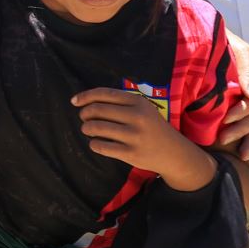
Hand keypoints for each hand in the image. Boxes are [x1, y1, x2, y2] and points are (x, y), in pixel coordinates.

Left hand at [73, 87, 215, 189]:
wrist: (173, 153)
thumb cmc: (151, 128)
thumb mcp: (142, 109)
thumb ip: (119, 103)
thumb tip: (84, 101)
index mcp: (138, 102)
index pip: (105, 94)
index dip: (85, 96)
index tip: (74, 101)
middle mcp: (137, 117)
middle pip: (97, 110)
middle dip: (85, 114)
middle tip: (84, 118)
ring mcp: (134, 136)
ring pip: (96, 128)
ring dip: (87, 129)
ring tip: (89, 130)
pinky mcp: (131, 153)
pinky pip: (100, 146)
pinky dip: (93, 144)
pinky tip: (96, 143)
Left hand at [219, 34, 248, 162]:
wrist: (210, 42)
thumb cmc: (225, 43)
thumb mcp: (239, 51)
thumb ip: (248, 71)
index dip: (244, 109)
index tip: (227, 116)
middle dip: (241, 128)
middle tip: (223, 137)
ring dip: (247, 140)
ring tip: (240, 155)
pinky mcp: (241, 110)